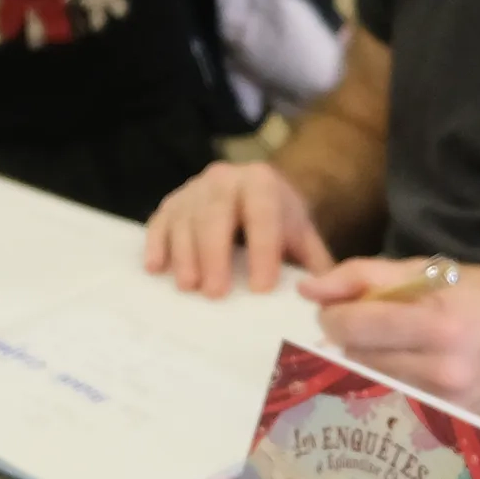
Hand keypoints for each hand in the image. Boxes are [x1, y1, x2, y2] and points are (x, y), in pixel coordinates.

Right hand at [140, 161, 333, 297]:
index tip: (261, 288)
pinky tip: (155, 268)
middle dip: (214, 255)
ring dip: (184, 255)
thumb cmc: (281, 223)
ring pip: (184, 219)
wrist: (258, 191)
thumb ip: (315, 266)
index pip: (262, 215)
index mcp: (261, 182)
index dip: (262, 251)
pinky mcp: (171, 202)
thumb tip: (324, 300)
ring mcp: (193, 189)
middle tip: (215, 293)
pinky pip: (158, 221)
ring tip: (188, 287)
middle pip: (215, 215)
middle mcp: (224, 178)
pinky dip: (155, 244)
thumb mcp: (303, 237)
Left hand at [301, 257, 479, 417]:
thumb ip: (367, 275)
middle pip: (354, 358)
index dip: (333, 314)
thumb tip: (309, 290)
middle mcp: (442, 370)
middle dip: (351, 338)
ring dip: (369, 363)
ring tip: (397, 346)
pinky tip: (412, 371)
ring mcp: (448, 405)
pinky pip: (396, 405)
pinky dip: (391, 386)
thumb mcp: (439, 271)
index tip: (341, 307)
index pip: (350, 327)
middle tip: (372, 324)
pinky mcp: (452, 426)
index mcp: (439, 322)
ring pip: (369, 385)